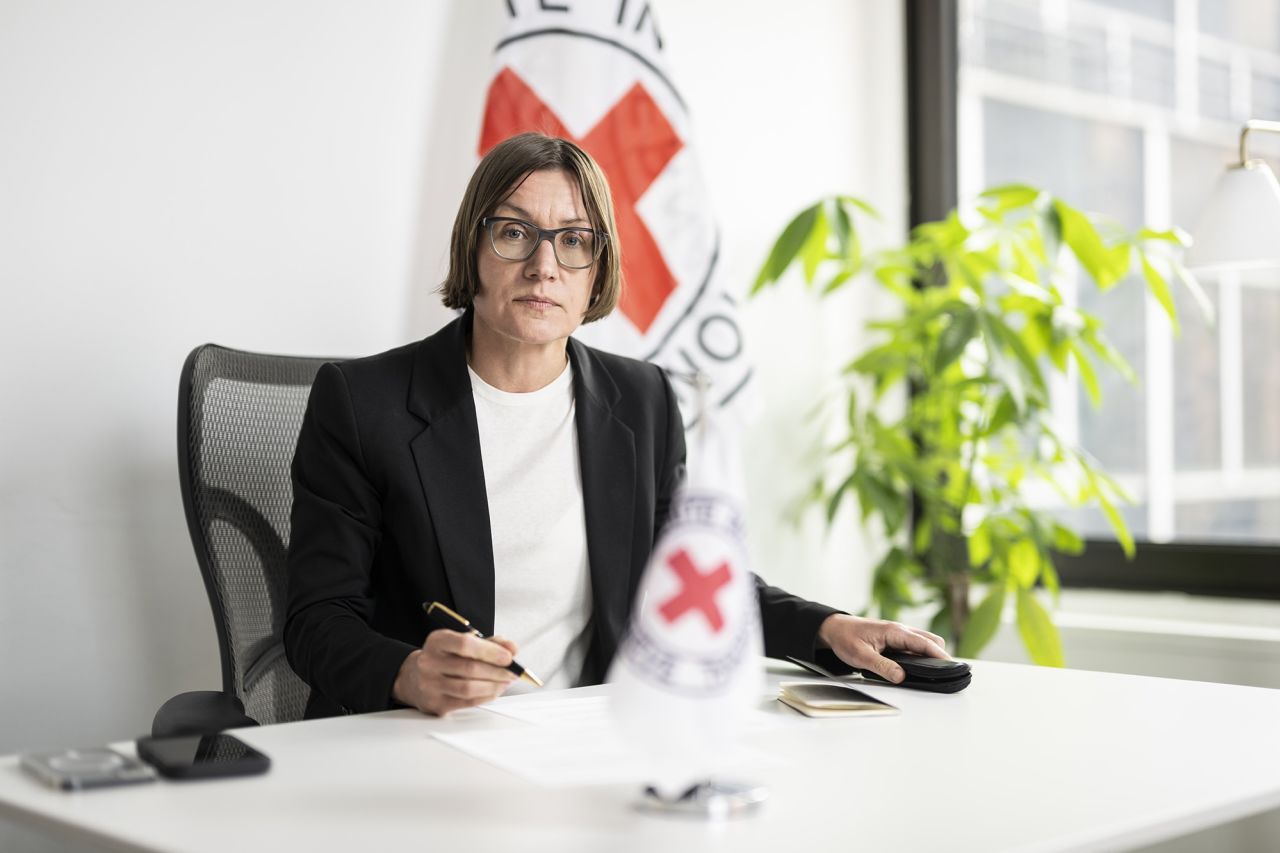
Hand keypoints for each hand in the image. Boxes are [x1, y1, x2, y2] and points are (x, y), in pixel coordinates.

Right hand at [392, 630, 518, 715]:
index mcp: (437, 641)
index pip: (465, 644)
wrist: (412, 677)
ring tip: (506, 682)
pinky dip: (485, 697)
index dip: (490, 651)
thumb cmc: (443, 658)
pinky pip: (466, 702)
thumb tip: (511, 648)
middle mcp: (429, 662)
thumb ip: (489, 643)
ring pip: (468, 688)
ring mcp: (430, 685)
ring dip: (494, 686)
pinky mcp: (434, 704)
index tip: (508, 656)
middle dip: (497, 671)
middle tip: (513, 672)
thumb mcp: (461, 642)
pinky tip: (494, 691)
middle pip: (469, 668)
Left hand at [818, 614, 949, 683]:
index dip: (940, 655)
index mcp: (895, 631)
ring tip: (936, 672)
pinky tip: (919, 666)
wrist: (834, 628)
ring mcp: (898, 634)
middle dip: (940, 655)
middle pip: (930, 641)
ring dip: (931, 655)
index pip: (924, 643)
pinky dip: (921, 655)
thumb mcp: (861, 656)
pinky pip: (914, 646)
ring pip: (924, 643)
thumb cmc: (845, 638)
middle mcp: (900, 630)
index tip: (952, 666)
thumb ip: (882, 666)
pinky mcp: (895, 639)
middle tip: (945, 673)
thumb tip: (901, 676)